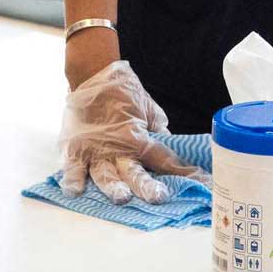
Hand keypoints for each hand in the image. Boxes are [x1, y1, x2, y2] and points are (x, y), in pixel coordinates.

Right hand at [58, 59, 208, 204]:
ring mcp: (95, 150)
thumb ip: (157, 127)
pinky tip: (74, 191)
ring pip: (105, 174)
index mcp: (138, 138)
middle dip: (146, 185)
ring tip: (121, 197)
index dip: (182, 172)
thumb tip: (170, 142)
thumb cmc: (122, 91)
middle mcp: (118, 148)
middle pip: (134, 171)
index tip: (199, 183)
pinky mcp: (76, 148)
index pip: (163, 158)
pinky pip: (73, 166)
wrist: (93, 73)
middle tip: (159, 197)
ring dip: (113, 186)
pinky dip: (73, 178)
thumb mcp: (146, 107)